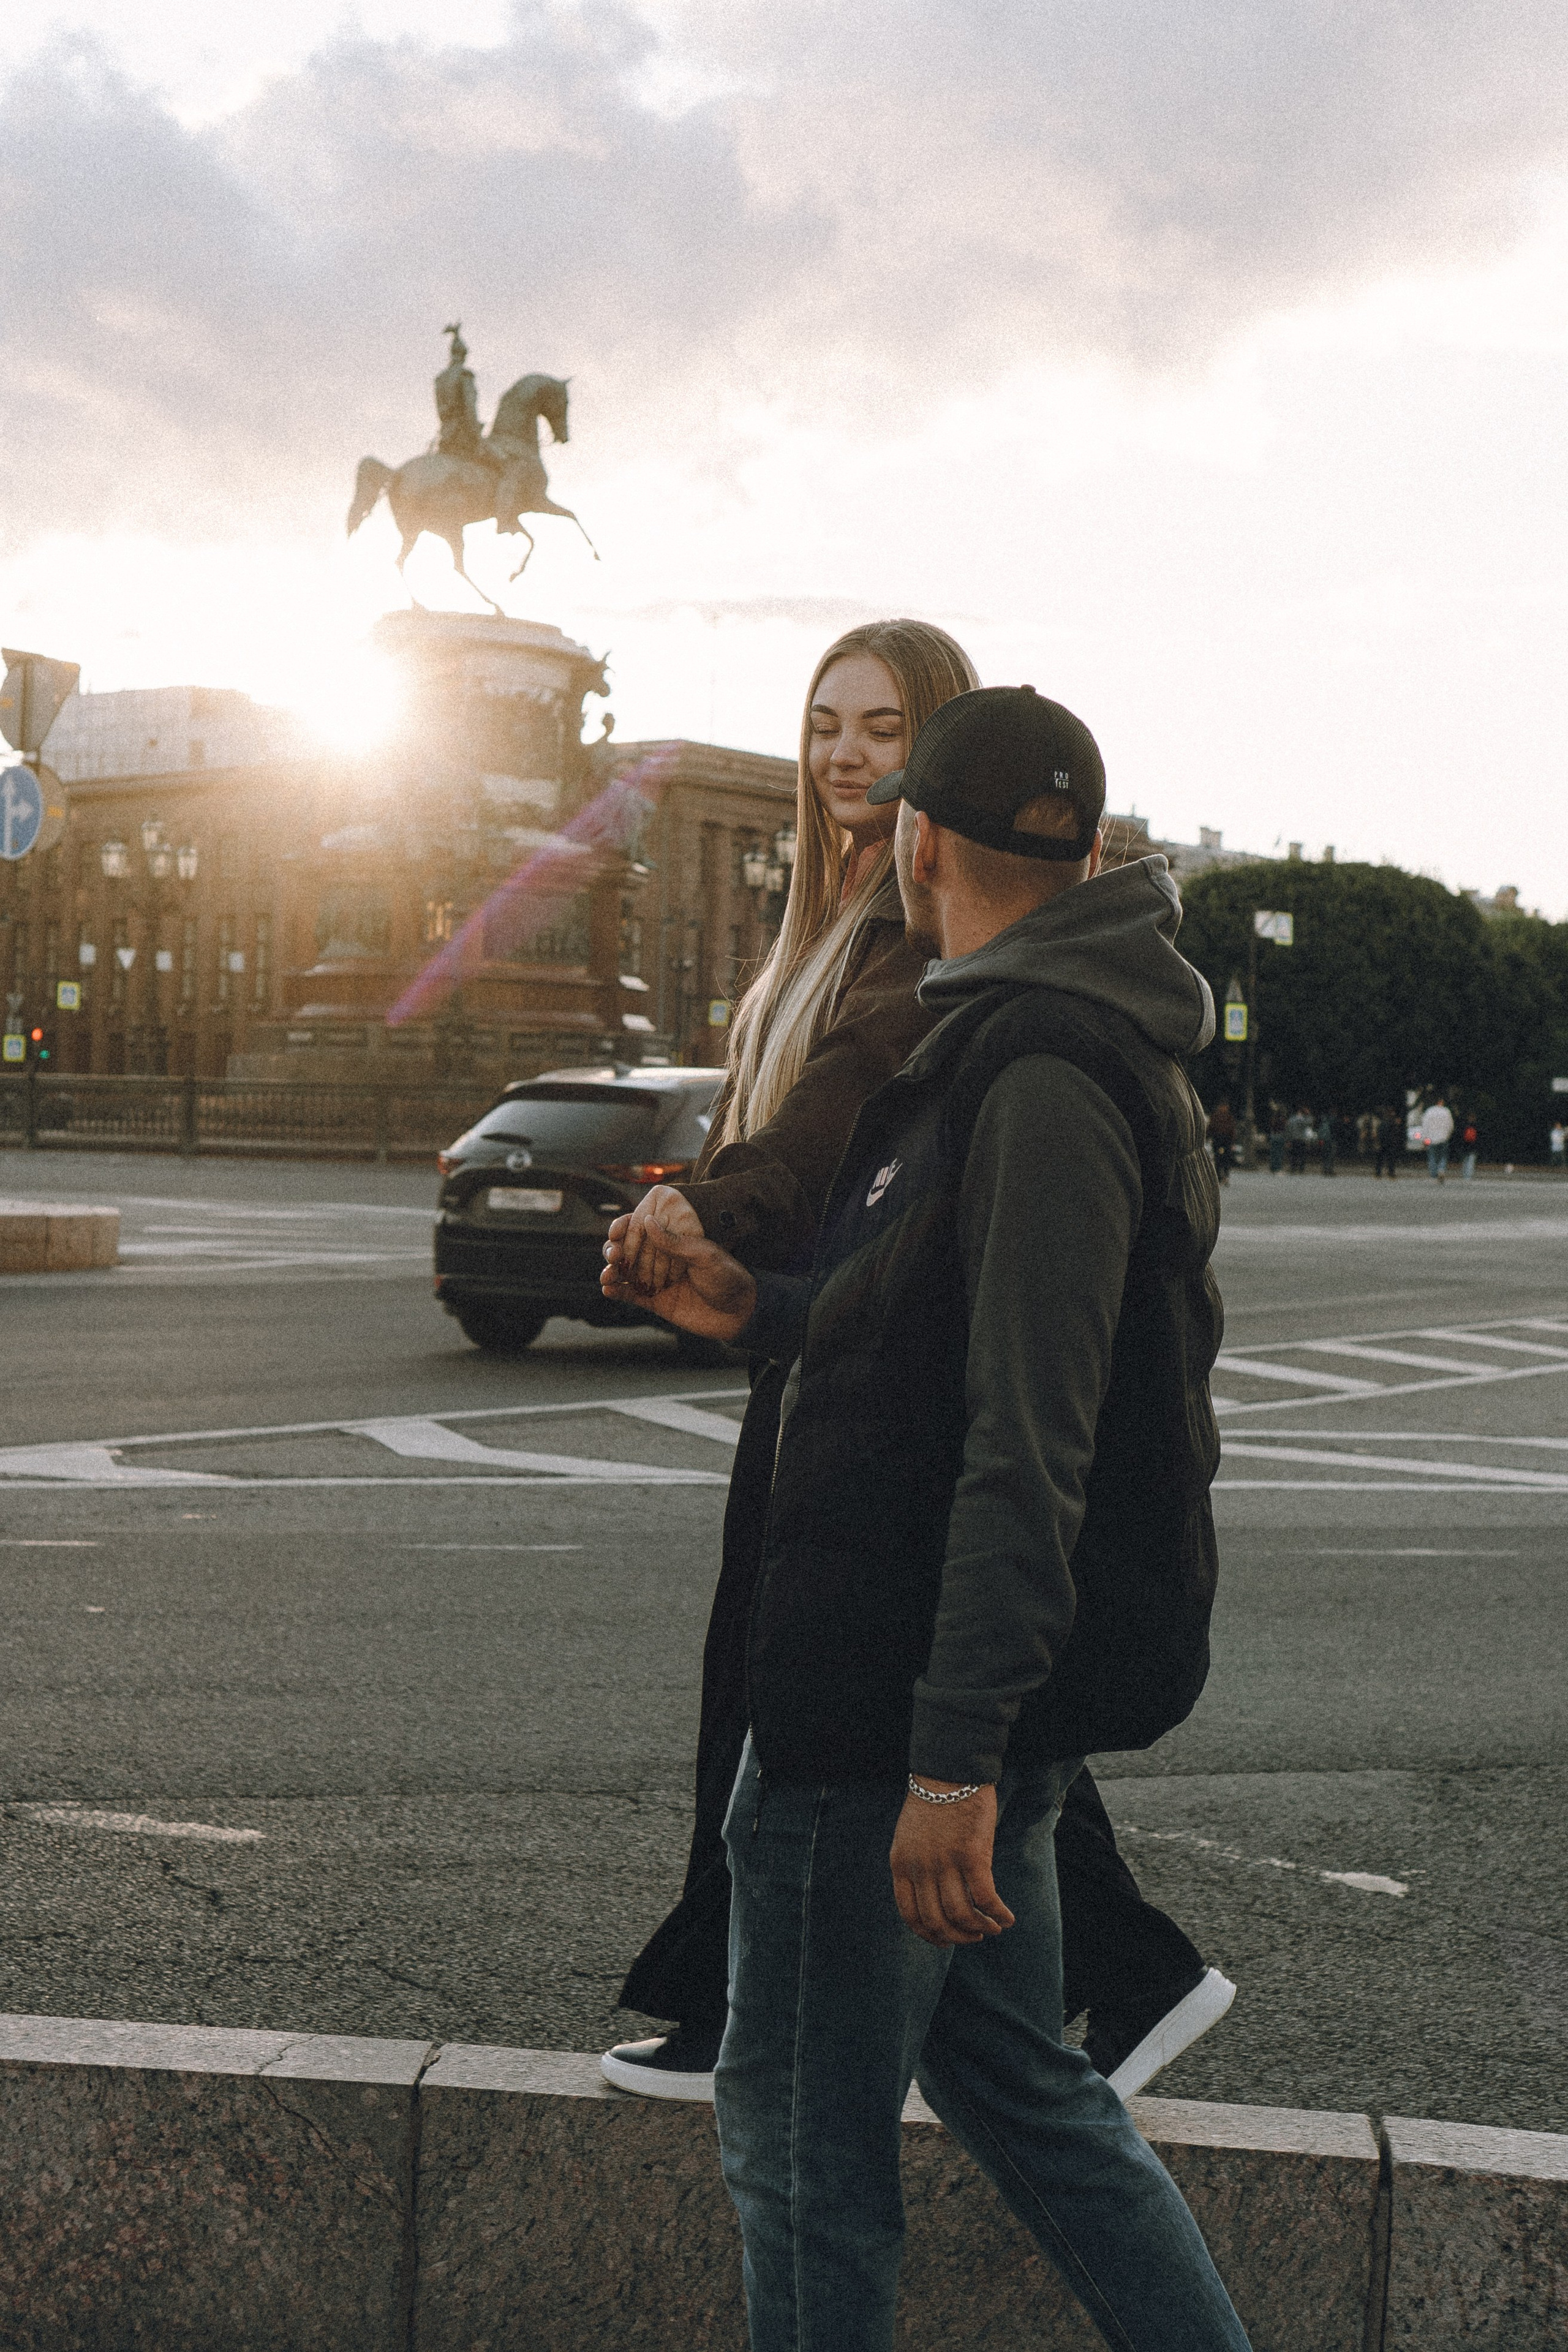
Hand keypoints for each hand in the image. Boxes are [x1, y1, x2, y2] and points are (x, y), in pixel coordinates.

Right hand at [601, 1214, 756, 1341]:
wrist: (740, 1312)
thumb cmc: (728, 1277)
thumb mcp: (704, 1255)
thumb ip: (674, 1242)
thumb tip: (648, 1220)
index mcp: (673, 1241)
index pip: (643, 1229)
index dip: (625, 1228)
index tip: (615, 1231)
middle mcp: (661, 1258)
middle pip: (628, 1250)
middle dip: (615, 1251)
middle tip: (614, 1255)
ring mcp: (657, 1280)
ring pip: (626, 1273)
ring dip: (612, 1272)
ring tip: (607, 1275)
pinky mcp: (657, 1302)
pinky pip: (632, 1296)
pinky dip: (618, 1292)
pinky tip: (608, 1290)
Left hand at [890, 1783, 1013, 1947]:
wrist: (950, 1771)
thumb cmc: (934, 1801)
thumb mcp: (911, 1836)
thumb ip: (916, 1865)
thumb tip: (935, 1897)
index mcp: (900, 1864)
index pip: (910, 1915)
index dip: (929, 1935)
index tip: (945, 1940)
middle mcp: (920, 1868)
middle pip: (937, 1921)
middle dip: (958, 1936)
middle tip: (975, 1936)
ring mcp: (945, 1863)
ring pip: (962, 1915)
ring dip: (980, 1929)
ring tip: (993, 1928)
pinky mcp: (972, 1856)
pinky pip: (985, 1899)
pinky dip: (998, 1914)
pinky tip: (1008, 1918)